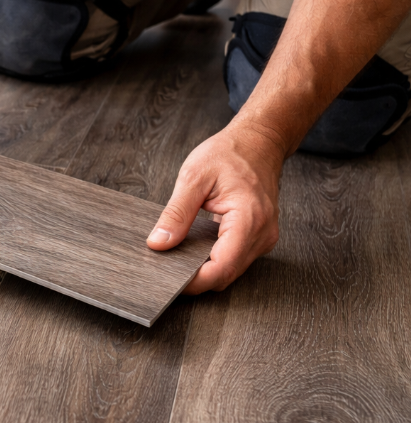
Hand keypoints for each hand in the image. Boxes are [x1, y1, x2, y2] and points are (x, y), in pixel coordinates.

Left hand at [147, 124, 282, 292]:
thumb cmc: (230, 153)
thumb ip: (176, 214)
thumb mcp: (193, 178)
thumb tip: (158, 243)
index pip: (222, 268)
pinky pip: (233, 258)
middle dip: (195, 278)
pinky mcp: (257, 236)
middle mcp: (262, 233)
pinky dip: (212, 260)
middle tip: (165, 269)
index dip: (194, 281)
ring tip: (177, 259)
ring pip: (229, 270)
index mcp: (249, 219)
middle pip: (225, 274)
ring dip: (204, 270)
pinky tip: (193, 251)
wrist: (259, 141)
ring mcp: (263, 237)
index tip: (168, 280)